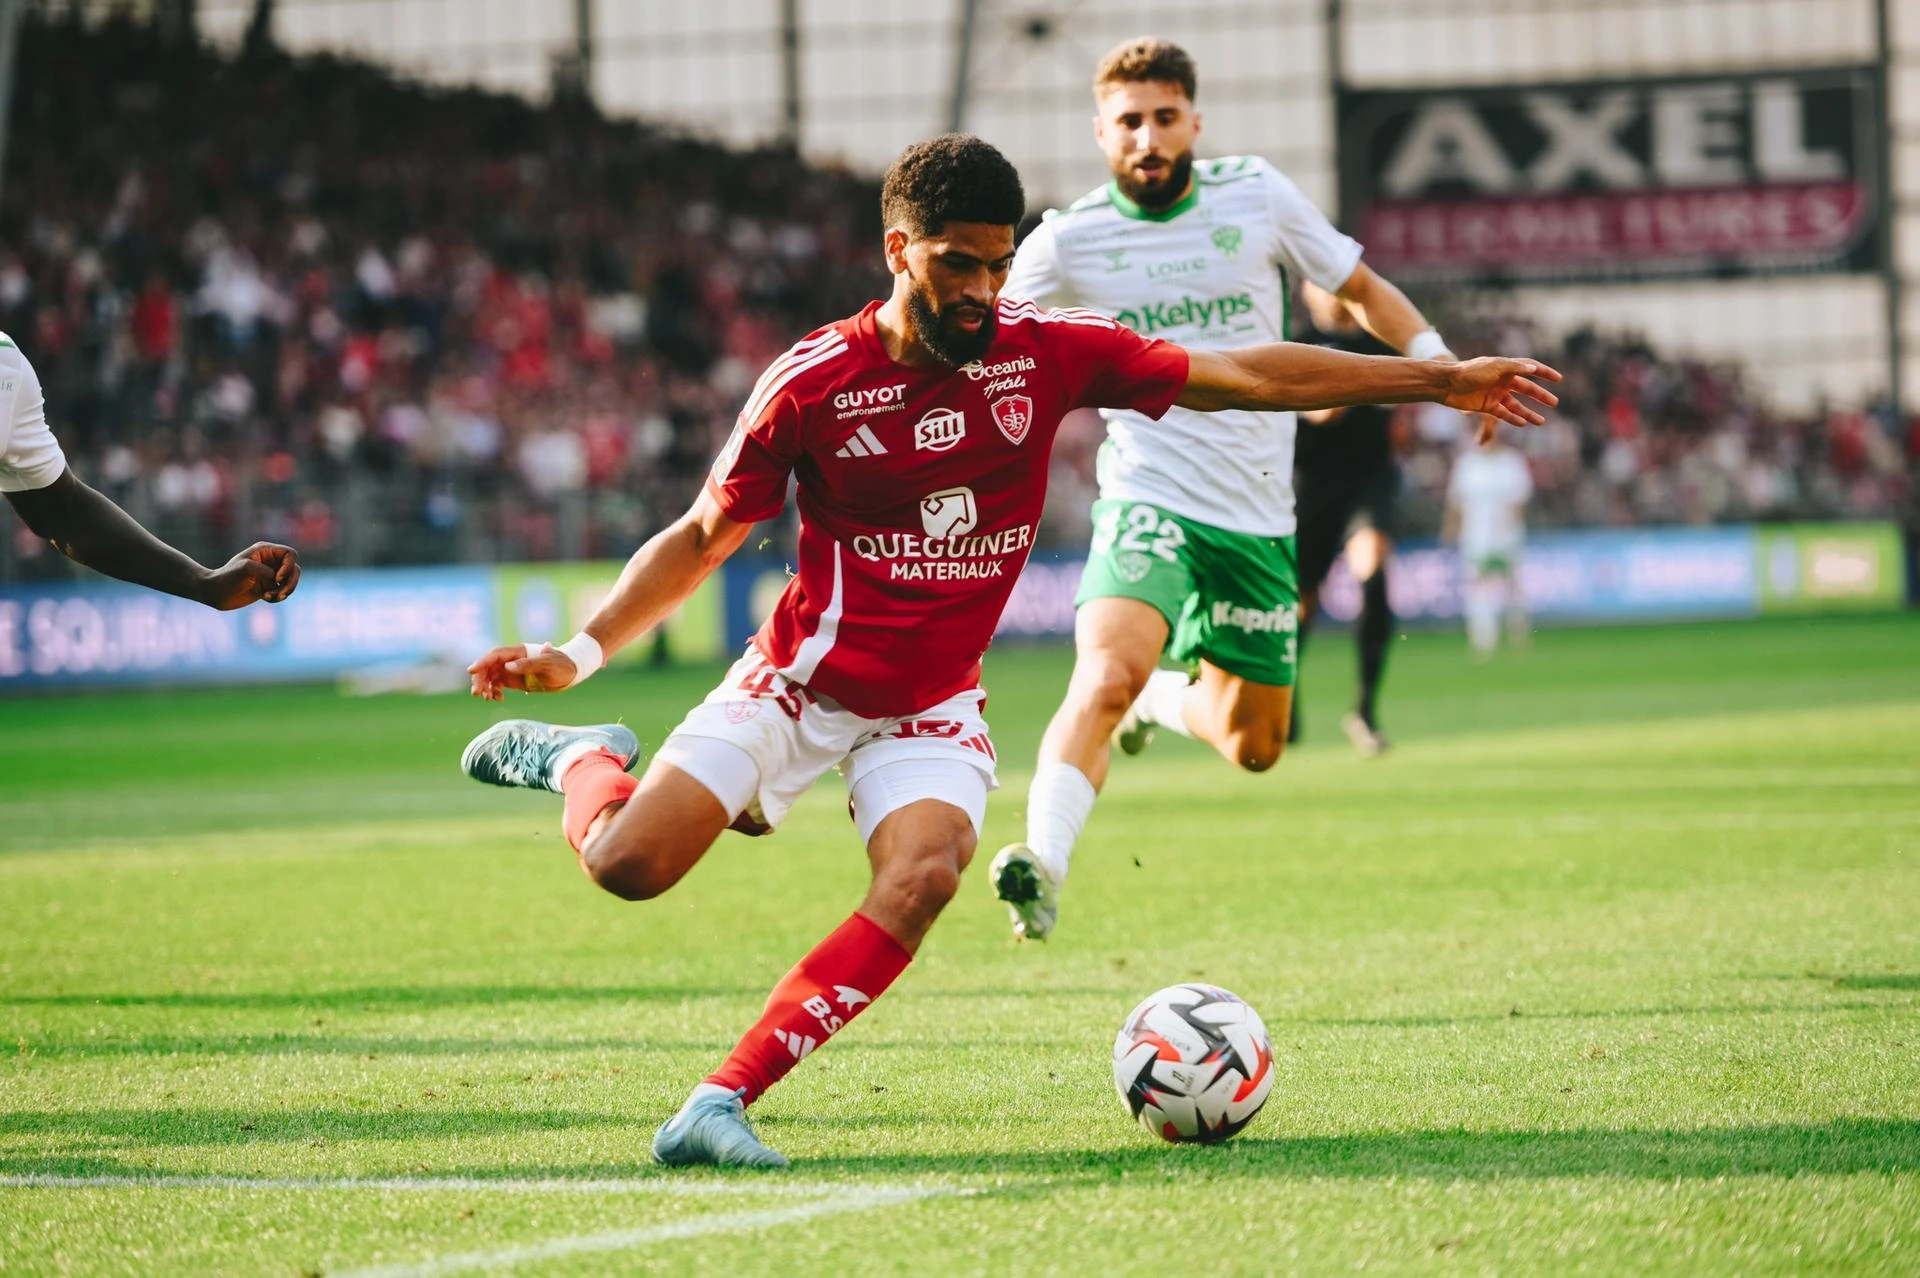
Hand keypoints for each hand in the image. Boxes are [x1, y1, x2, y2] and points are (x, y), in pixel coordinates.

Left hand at [203, 542, 300, 609]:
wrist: (215, 592)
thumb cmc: (227, 577)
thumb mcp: (246, 568)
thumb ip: (267, 571)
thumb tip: (278, 581)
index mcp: (265, 551)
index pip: (290, 554)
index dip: (288, 566)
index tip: (277, 578)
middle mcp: (271, 561)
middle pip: (295, 569)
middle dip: (290, 583)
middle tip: (281, 594)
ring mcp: (271, 574)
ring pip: (291, 582)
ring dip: (285, 591)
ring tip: (271, 597)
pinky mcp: (269, 587)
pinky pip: (283, 592)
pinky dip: (278, 597)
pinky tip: (265, 598)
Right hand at [467, 643, 579, 700]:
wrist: (571, 672)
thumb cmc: (561, 665)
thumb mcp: (547, 664)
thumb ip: (527, 665)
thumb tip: (508, 666)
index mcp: (518, 652)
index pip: (495, 655)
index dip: (481, 662)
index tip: (471, 671)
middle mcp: (512, 660)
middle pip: (489, 667)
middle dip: (480, 679)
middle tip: (477, 693)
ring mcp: (512, 670)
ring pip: (491, 677)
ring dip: (485, 687)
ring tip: (487, 698)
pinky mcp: (515, 681)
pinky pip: (498, 685)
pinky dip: (494, 692)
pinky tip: (497, 699)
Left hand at [1442, 358, 1561, 428]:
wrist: (1447, 384)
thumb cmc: (1470, 371)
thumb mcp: (1495, 366)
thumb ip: (1515, 368)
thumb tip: (1534, 369)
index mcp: (1506, 368)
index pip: (1530, 368)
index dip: (1544, 373)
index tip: (1558, 379)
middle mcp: (1502, 381)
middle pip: (1526, 389)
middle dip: (1540, 396)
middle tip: (1554, 403)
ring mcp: (1495, 394)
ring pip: (1516, 405)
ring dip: (1528, 413)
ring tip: (1541, 422)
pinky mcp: (1486, 406)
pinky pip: (1503, 414)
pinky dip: (1513, 419)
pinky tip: (1523, 424)